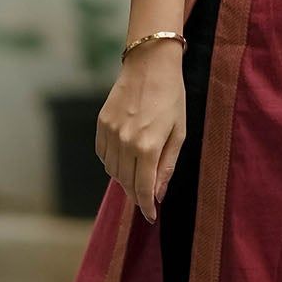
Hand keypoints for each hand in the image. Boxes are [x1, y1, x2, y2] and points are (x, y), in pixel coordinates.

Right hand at [95, 42, 185, 223]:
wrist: (150, 65)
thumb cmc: (172, 98)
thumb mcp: (179, 133)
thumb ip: (167, 166)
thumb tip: (158, 194)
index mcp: (148, 146)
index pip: (143, 188)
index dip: (146, 206)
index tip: (150, 216)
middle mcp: (125, 142)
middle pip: (126, 182)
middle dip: (137, 195)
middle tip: (146, 198)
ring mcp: (110, 132)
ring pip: (112, 171)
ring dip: (124, 179)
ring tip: (138, 176)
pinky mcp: (101, 123)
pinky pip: (103, 155)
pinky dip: (112, 163)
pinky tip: (124, 159)